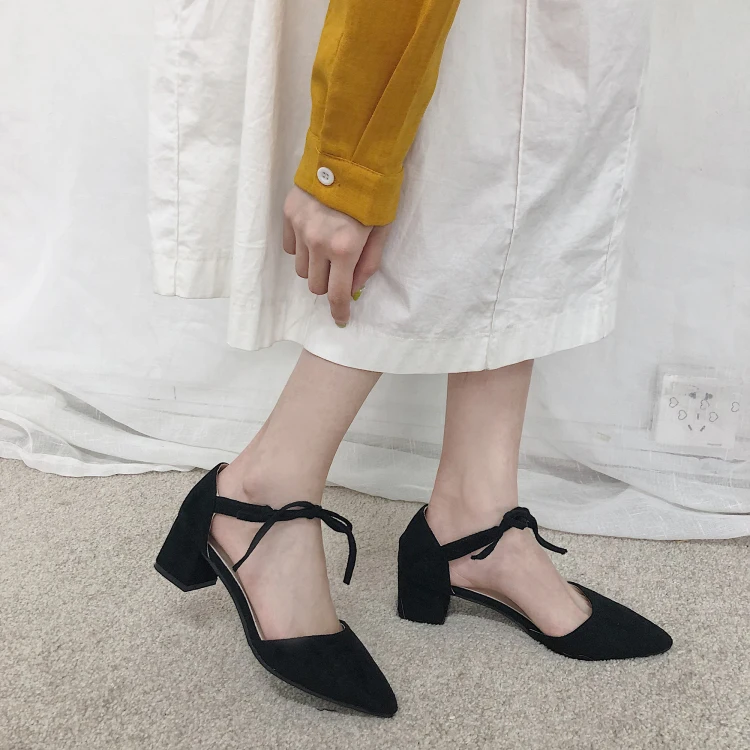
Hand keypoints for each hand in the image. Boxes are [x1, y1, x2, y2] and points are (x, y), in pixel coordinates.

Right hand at [283, 186, 390, 326]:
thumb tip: (355, 287)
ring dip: (313, 268)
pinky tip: (313, 236)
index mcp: (345, 248)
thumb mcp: (382, 229)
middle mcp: (318, 242)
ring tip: (326, 250)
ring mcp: (300, 228)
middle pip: (314, 285)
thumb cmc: (375, 191)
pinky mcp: (288, 213)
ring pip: (299, 269)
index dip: (339, 311)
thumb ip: (368, 262)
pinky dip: (300, 249)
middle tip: (339, 273)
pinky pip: (288, 247)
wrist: (351, 150)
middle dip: (328, 286)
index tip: (341, 320)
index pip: (337, 294)